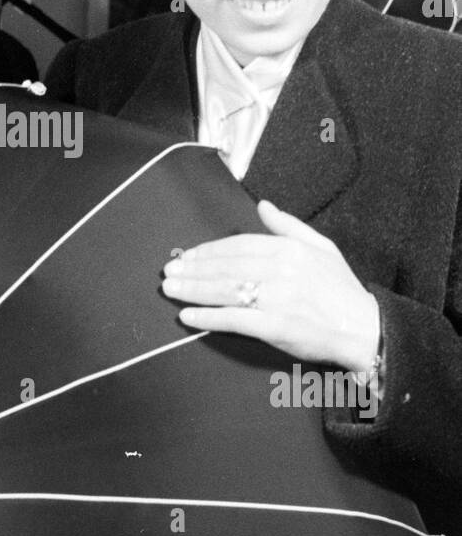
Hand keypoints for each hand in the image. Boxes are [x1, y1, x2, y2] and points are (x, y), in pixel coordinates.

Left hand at [161, 199, 380, 372]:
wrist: (366, 329)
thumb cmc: (342, 290)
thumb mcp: (322, 247)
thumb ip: (289, 226)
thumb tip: (262, 206)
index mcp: (290, 249)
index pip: (238, 245)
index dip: (209, 251)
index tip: (187, 256)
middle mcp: (281, 270)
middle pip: (226, 267)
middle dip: (194, 270)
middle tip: (169, 273)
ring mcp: (278, 298)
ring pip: (225, 290)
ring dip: (193, 290)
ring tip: (171, 290)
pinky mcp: (275, 326)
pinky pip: (234, 319)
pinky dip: (208, 317)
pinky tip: (188, 316)